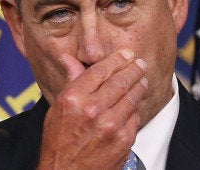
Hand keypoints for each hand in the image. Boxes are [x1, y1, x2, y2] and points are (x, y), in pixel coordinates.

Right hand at [37, 49, 147, 169]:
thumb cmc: (58, 144)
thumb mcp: (57, 110)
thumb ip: (70, 82)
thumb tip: (70, 59)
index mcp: (73, 98)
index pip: (101, 70)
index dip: (116, 59)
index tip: (125, 55)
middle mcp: (92, 109)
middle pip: (121, 80)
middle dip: (134, 69)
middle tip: (139, 63)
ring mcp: (110, 125)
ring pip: (133, 96)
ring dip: (139, 85)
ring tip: (141, 80)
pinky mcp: (124, 139)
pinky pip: (135, 116)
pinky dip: (135, 108)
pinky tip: (134, 105)